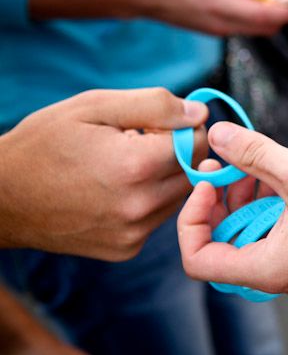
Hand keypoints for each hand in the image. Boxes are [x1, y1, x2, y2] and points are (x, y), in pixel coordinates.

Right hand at [0, 88, 207, 260]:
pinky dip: (148, 201)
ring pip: (180, 197)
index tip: (159, 124)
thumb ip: (154, 106)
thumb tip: (200, 114)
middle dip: (178, 152)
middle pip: (194, 171)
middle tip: (140, 142)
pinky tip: (116, 190)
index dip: (183, 127)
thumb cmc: (44, 143)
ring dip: (165, 178)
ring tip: (124, 166)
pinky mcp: (126, 248)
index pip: (198, 143)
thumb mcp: (94, 106)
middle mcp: (141, 205)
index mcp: (136, 165)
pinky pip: (158, 218)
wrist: (1, 199)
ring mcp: (134, 232)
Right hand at [139, 0, 287, 35]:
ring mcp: (221, 30)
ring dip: (271, 14)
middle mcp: (225, 25)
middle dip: (285, 13)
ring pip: (257, 29)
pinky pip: (245, 26)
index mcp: (223, 8)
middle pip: (267, 27)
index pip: (266, 17)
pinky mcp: (217, 29)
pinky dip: (256, 14)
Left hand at [178, 122, 287, 295]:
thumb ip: (253, 154)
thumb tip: (217, 135)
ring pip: (249, 238)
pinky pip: (274, 235)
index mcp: (269, 268)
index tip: (208, 183)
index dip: (191, 220)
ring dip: (244, 201)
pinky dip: (267, 208)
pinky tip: (278, 177)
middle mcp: (280, 276)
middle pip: (223, 246)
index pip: (199, 260)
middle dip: (219, 203)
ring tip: (256, 166)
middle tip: (228, 166)